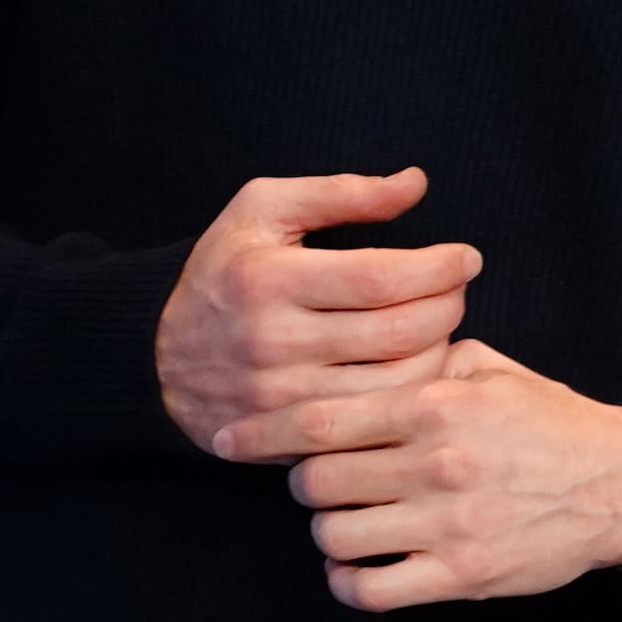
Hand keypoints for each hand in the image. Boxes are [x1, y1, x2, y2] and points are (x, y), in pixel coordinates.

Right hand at [156, 169, 480, 457]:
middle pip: (399, 332)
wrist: (154, 356)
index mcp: (268, 280)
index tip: (467, 257)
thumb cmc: (224, 272)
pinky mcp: (291, 437)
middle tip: (457, 286)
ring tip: (438, 320)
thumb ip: (341, 193)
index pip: (379, 278)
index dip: (439, 267)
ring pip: (397, 383)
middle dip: (449, 304)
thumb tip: (415, 184)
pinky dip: (412, 392)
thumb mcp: (262, 211)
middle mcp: (274, 343)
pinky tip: (414, 363)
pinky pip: (376, 421)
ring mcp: (283, 398)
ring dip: (438, 348)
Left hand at [279, 340, 621, 610]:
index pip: (320, 420)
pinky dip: (350, 580)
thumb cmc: (553, 423)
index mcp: (436, 406)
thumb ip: (426, 363)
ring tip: (350, 521)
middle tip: (325, 481)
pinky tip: (360, 566)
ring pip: (333, 536)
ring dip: (329, 530)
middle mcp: (434, 464)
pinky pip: (369, 588)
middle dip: (306, 482)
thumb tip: (365, 358)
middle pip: (316, 481)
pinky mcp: (460, 573)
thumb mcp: (493, 371)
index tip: (228, 440)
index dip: (261, 433)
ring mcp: (446, 524)